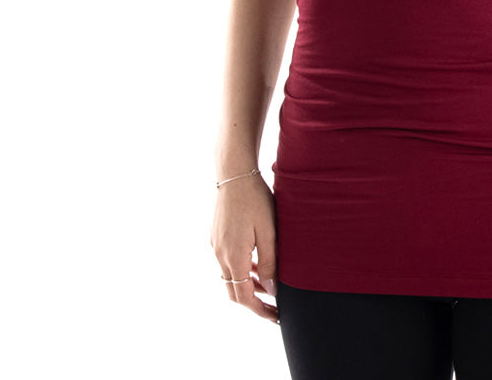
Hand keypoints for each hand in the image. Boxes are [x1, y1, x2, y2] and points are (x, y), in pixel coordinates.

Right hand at [210, 172, 278, 322]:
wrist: (235, 174)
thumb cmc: (256, 200)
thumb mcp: (269, 232)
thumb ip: (270, 262)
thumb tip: (270, 289)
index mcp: (234, 257)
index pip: (244, 297)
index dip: (260, 310)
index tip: (276, 316)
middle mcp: (221, 255)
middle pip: (234, 291)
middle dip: (254, 302)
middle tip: (273, 307)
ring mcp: (216, 245)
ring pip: (231, 276)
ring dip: (248, 284)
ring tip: (268, 284)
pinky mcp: (216, 236)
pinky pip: (228, 261)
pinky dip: (242, 268)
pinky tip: (256, 261)